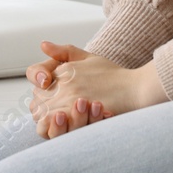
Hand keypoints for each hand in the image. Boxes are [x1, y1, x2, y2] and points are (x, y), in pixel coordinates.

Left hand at [26, 40, 165, 138]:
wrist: (136, 89)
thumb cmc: (114, 75)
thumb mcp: (88, 57)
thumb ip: (63, 51)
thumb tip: (42, 44)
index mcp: (64, 70)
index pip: (37, 83)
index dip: (40, 91)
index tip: (49, 97)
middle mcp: (64, 84)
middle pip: (37, 100)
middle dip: (42, 106)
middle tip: (54, 112)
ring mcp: (71, 100)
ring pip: (44, 115)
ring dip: (48, 119)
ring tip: (60, 121)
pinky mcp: (80, 115)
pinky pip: (58, 125)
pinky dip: (58, 127)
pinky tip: (66, 126)